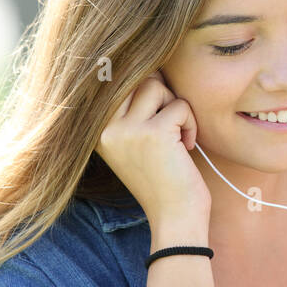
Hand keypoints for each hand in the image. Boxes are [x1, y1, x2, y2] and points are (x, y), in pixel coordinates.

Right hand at [95, 71, 210, 232]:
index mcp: (96, 129)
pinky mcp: (152, 134)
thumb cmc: (162, 178)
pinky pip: (179, 106)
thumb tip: (149, 68)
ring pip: (156, 87)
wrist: (175, 217)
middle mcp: (104, 128)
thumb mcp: (136, 142)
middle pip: (134, 78)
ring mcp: (125, 130)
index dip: (141, 82)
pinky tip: (186, 147)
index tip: (157, 103)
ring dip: (176, 107)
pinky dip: (190, 123)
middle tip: (171, 120)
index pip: (112, 81)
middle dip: (160, 92)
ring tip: (178, 134)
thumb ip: (133, 108)